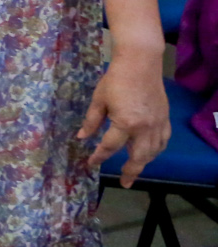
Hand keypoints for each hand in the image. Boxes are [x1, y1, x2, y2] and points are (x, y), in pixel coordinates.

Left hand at [79, 50, 170, 186]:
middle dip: (131, 171)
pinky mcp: (164, 118)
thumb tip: (82, 137)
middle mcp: (144, 128)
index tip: (91, 163)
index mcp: (125, 123)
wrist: (140, 63)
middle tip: (124, 182)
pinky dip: (157, 150)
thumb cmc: (115, 79)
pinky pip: (163, 141)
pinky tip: (151, 153)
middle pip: (138, 157)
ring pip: (153, 151)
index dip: (99, 157)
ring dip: (144, 162)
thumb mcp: (99, 100)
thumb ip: (91, 121)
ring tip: (135, 170)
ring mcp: (157, 124)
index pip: (109, 147)